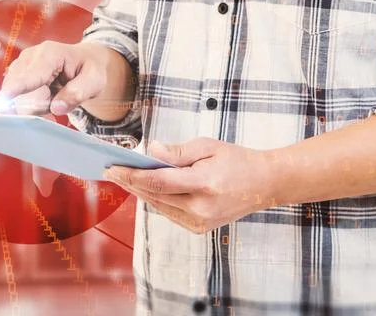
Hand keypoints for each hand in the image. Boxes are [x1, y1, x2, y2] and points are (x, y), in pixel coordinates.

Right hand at [0, 41, 114, 115]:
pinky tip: (45, 99)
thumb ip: (78, 93)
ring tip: (55, 97)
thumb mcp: (94, 81)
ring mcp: (19, 66)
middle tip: (61, 101)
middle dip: (38, 106)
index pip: (31, 75)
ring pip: (16, 99)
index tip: (2, 99)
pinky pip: (15, 100)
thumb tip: (56, 107)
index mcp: (50, 53)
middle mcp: (29, 57)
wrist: (83, 61)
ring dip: (35, 107)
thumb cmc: (89, 69)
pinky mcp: (14, 76)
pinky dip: (30, 106)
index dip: (18, 88)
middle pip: (21, 92)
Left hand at [103, 138, 279, 233]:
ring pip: (158, 205)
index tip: (112, 167)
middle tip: (110, 169)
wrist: (264, 184)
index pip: (157, 182)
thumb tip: (151, 151)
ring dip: (140, 191)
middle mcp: (200, 208)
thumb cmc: (237, 160)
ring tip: (122, 176)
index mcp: (204, 184)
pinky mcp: (198, 228)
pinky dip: (156, 199)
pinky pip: (168, 212)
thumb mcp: (208, 146)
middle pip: (154, 195)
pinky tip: (144, 187)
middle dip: (130, 182)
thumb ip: (177, 152)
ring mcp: (199, 222)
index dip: (131, 175)